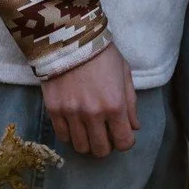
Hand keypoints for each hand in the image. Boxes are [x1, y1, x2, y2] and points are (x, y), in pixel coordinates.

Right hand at [40, 42, 138, 157]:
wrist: (70, 37)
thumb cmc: (102, 53)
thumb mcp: (124, 73)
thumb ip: (131, 103)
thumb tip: (134, 127)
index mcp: (115, 105)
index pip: (124, 142)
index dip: (125, 141)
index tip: (122, 133)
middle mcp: (93, 114)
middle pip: (101, 151)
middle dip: (106, 145)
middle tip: (105, 133)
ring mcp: (71, 114)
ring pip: (81, 147)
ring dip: (88, 142)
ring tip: (89, 130)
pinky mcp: (54, 111)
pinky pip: (63, 137)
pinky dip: (70, 135)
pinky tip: (74, 124)